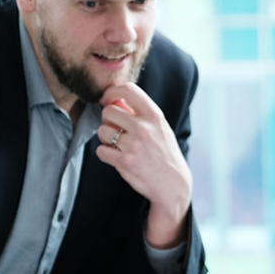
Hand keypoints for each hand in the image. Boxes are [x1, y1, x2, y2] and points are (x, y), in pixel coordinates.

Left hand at [96, 83, 192, 248]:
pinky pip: (101, 150)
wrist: (173, 184)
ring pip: (102, 131)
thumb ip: (140, 113)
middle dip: (107, 120)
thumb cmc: (165, 154)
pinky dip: (106, 154)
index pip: (128, 89)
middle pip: (108, 111)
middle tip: (116, 130)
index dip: (112, 92)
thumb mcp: (160, 128)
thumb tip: (114, 100)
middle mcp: (144, 127)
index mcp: (155, 115)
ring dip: (107, 139)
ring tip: (120, 146)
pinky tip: (118, 158)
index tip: (107, 100)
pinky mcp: (124, 162)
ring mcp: (134, 145)